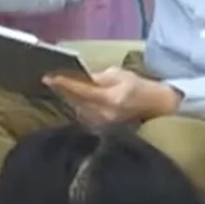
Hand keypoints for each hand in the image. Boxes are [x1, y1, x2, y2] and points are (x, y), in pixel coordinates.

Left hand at [44, 66, 181, 126]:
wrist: (156, 106)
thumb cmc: (138, 86)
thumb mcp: (119, 74)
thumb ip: (97, 77)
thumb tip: (76, 77)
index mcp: (112, 98)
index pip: (82, 90)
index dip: (64, 83)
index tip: (48, 77)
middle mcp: (106, 113)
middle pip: (76, 101)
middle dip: (62, 90)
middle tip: (49, 79)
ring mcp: (104, 123)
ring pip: (77, 109)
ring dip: (67, 98)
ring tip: (58, 86)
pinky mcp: (103, 128)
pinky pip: (83, 116)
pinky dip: (76, 106)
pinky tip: (72, 98)